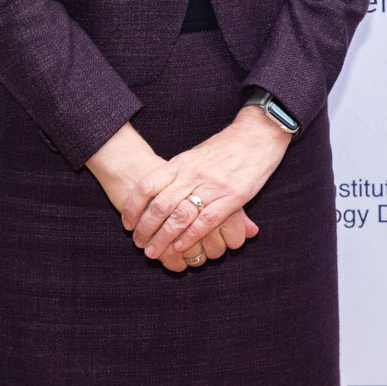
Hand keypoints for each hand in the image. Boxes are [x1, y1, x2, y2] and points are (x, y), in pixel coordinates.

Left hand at [123, 106, 291, 260]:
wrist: (258, 134)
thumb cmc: (226, 146)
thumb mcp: (196, 154)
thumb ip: (179, 172)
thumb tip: (158, 189)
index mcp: (181, 162)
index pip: (147, 185)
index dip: (133, 207)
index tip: (127, 223)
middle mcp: (193, 174)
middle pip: (160, 205)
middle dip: (145, 229)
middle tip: (139, 243)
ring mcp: (213, 186)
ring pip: (179, 216)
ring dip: (163, 238)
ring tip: (153, 251)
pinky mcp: (233, 197)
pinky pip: (206, 220)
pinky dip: (190, 236)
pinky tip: (180, 247)